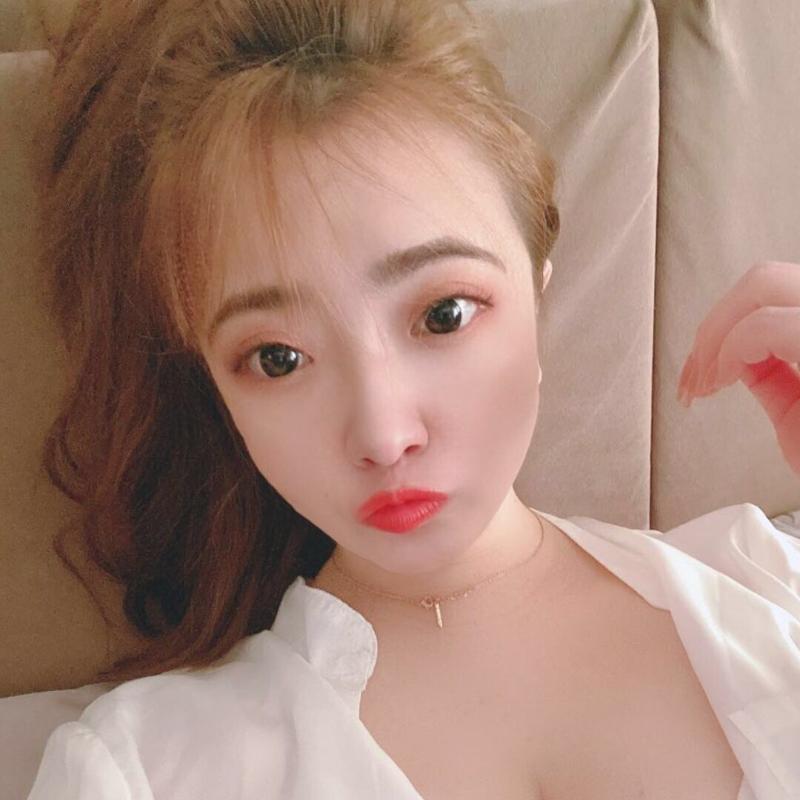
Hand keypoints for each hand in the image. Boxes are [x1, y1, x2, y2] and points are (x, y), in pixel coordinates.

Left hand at [676, 261, 799, 474]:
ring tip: (704, 383)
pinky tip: (720, 381)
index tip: (700, 368)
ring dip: (715, 336)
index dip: (725, 321)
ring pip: (763, 284)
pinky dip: (728, 350)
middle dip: (714, 324)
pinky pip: (766, 327)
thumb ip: (775, 372)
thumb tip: (736, 354)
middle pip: (765, 279)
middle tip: (695, 373)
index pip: (775, 288)